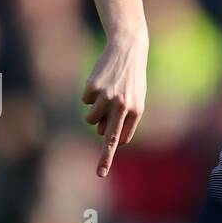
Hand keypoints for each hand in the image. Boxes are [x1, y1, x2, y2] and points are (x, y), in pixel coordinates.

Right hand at [81, 36, 147, 176]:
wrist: (128, 49)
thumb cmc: (132, 78)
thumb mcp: (136, 98)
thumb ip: (124, 119)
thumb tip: (104, 133)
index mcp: (136, 111)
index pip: (120, 140)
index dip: (108, 156)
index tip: (100, 172)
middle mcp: (122, 106)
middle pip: (109, 138)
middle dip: (105, 159)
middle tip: (100, 173)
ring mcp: (106, 97)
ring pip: (91, 119)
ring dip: (94, 113)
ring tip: (105, 96)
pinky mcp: (93, 87)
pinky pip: (85, 101)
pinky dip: (90, 94)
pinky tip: (100, 81)